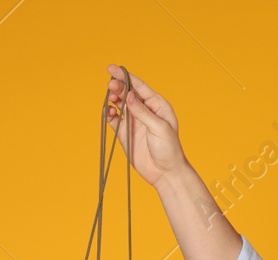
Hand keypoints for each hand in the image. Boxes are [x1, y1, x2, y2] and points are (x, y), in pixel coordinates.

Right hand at [104, 65, 188, 187]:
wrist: (165, 173)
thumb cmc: (169, 150)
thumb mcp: (159, 128)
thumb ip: (143, 112)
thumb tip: (129, 95)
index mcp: (157, 105)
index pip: (139, 86)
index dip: (126, 76)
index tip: (112, 69)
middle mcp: (144, 110)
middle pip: (127, 93)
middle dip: (118, 86)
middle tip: (110, 85)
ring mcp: (134, 121)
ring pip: (119, 104)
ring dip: (113, 99)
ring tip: (110, 98)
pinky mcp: (125, 133)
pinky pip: (114, 119)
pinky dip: (109, 114)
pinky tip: (108, 112)